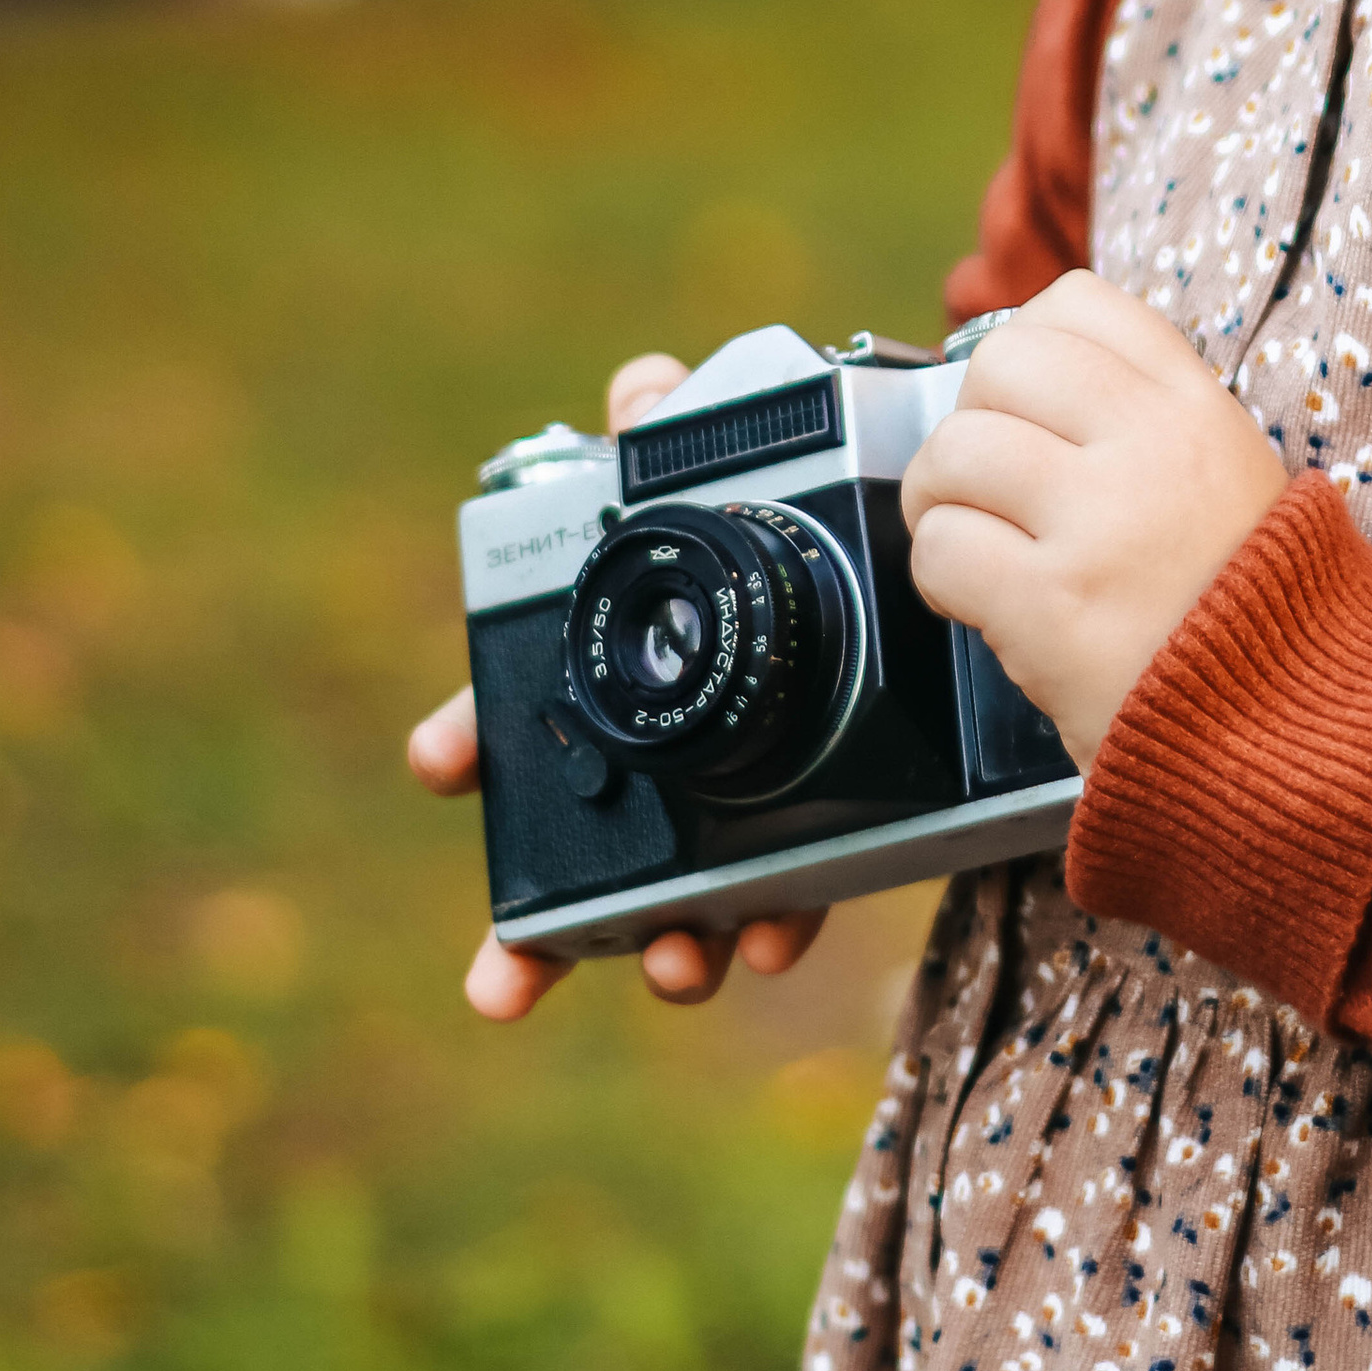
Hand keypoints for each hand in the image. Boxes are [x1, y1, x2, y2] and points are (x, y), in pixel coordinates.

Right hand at [405, 342, 825, 1018]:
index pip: (521, 705)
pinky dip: (774, 921)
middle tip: (501, 980)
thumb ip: (684, 424)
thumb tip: (638, 390)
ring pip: (675, 894)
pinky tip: (767, 944)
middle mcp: (665, 740)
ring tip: (669, 970)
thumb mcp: (743, 454)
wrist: (932, 547)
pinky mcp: (828, 820)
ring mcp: (743, 791)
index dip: (471, 737)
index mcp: (623, 655)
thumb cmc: (805, 506)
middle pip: (582, 842)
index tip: (439, 767)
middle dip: (537, 926)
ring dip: (661, 947)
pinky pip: (794, 886)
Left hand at [900, 270, 1285, 768]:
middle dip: (971, 418)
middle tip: (986, 479)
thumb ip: (1145, 419)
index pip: (1076, 303)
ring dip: (939, 498)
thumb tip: (1030, 374)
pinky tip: (976, 599)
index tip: (1025, 404)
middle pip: (999, 362)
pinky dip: (939, 574)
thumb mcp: (1229, 475)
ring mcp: (1100, 524)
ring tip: (972, 538)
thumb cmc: (1246, 611)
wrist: (1290, 728)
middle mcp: (1150, 448)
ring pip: (954, 450)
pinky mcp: (1053, 607)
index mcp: (1197, 407)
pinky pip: (942, 546)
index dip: (1027, 348)